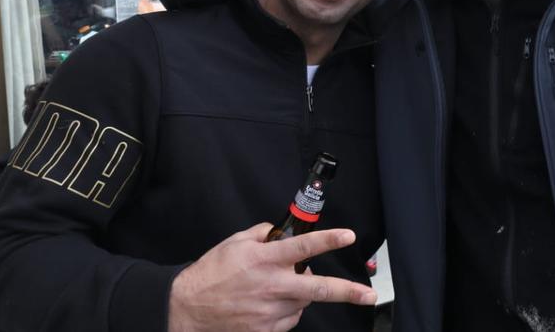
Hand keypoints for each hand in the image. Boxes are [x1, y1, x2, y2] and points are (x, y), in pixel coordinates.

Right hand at [168, 223, 376, 331]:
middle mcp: (272, 286)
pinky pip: (290, 319)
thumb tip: (281, 231)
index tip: (348, 236)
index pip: (304, 247)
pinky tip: (271, 304)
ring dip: (303, 293)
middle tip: (368, 295)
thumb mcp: (235, 242)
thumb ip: (262, 233)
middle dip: (348, 292)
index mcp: (265, 260)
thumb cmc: (211, 273)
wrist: (186, 308)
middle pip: (318, 288)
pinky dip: (288, 310)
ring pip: (304, 302)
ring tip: (281, 287)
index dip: (329, 240)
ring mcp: (269, 312)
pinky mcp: (265, 330)